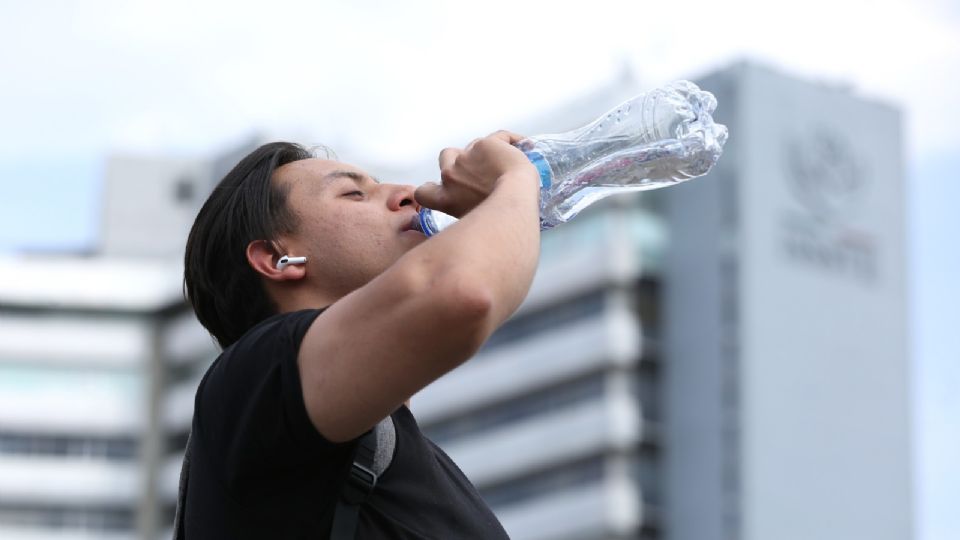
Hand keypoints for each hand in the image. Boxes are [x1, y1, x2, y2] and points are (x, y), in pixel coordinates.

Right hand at [415, 130, 536, 217]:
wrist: (516, 200)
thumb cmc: (499, 221)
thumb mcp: (473, 221)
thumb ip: (464, 208)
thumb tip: (475, 206)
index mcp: (445, 198)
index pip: (423, 192)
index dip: (432, 187)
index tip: (445, 188)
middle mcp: (450, 176)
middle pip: (446, 157)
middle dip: (461, 160)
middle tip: (482, 171)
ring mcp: (465, 158)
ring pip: (472, 145)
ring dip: (483, 150)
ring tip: (503, 159)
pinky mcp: (484, 145)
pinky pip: (499, 138)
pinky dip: (509, 141)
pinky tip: (524, 146)